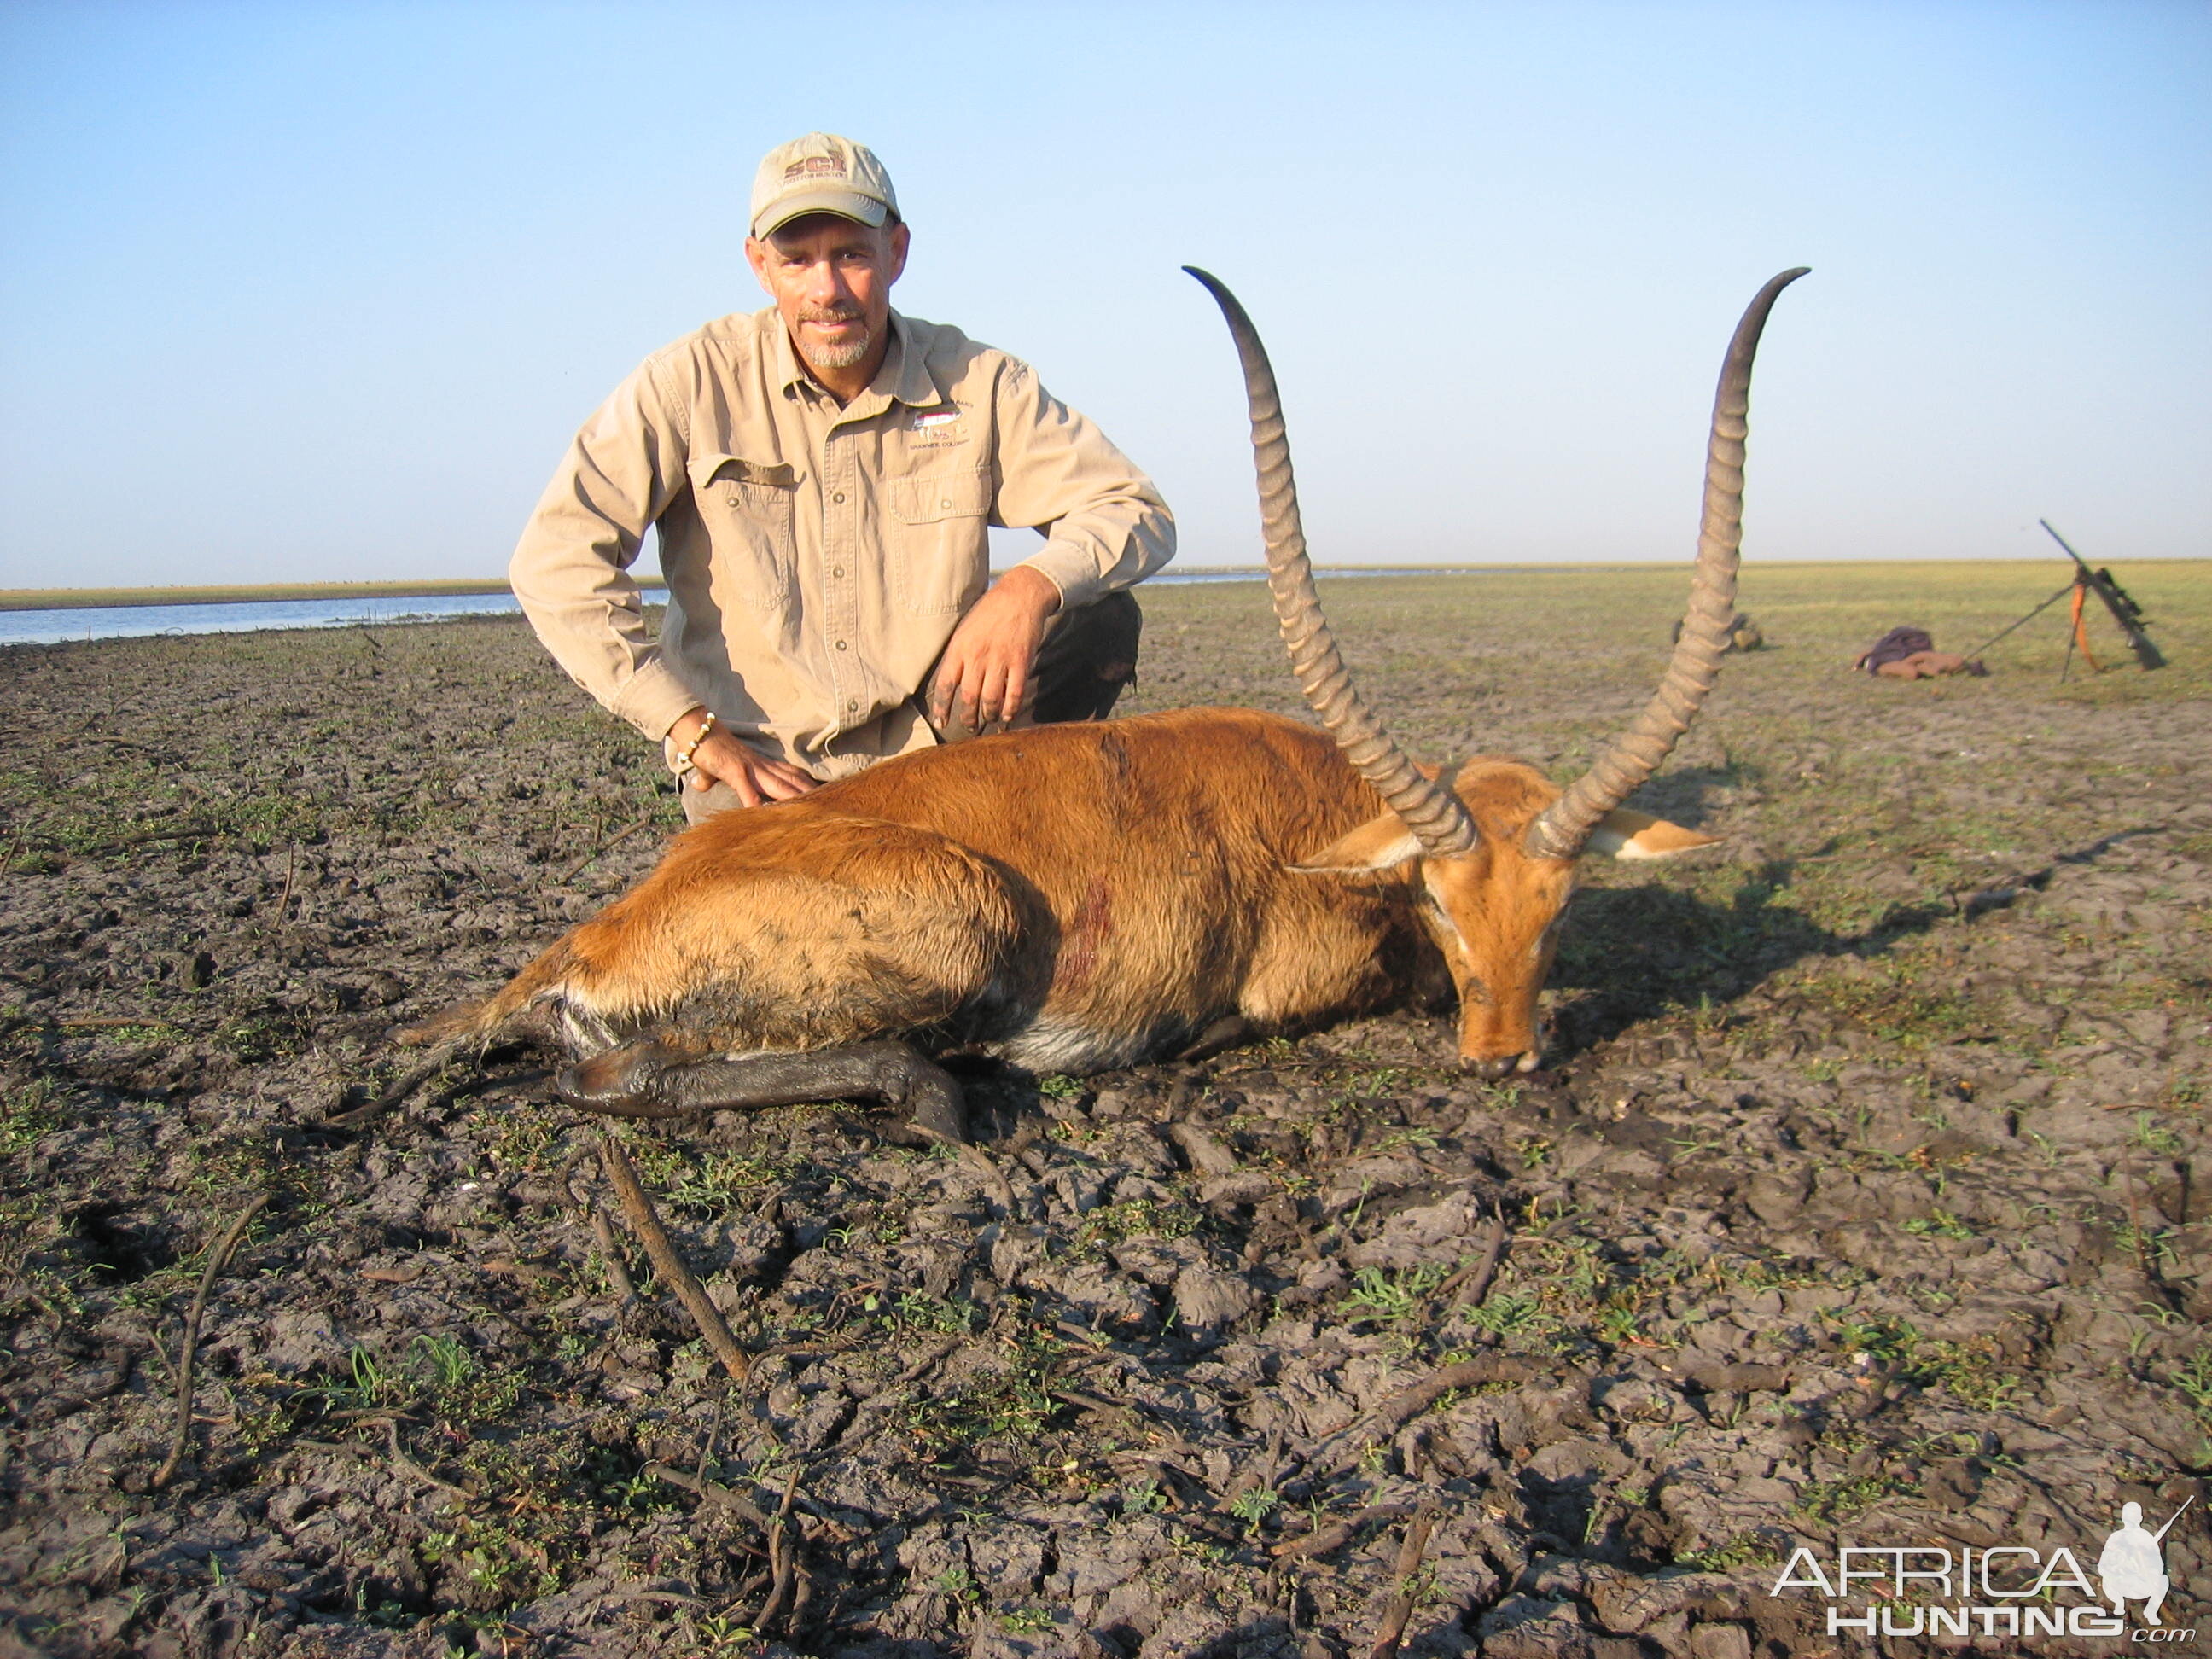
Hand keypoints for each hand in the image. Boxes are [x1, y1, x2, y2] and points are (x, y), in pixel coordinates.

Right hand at [671, 710, 816, 808]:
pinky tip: (762, 816)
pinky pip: (747, 790)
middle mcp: (761, 766)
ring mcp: (749, 768)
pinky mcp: (733, 771)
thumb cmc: (710, 750)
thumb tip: (698, 785)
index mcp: (762, 765)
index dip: (807, 784)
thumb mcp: (715, 768)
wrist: (698, 731)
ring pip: (777, 785)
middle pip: (792, 781)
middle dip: (810, 793)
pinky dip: (755, 803)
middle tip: (829, 806)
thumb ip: (712, 778)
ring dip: (794, 798)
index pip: (790, 774)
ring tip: (809, 813)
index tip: (824, 794)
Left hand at [926, 565, 1061, 731]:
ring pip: (991, 699)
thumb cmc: (990, 611)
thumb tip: (953, 681)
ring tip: (988, 721)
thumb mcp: (965, 629)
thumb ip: (959, 654)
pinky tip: (1008, 715)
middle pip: (969, 697)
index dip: (942, 707)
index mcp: (959, 648)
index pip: (946, 684)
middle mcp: (977, 656)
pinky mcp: (1021, 661)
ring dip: (989, 715)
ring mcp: (1000, 659)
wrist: (1020, 595)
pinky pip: (1014, 693)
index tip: (941, 721)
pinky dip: (1011, 708)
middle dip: (967, 718)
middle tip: (969, 726)